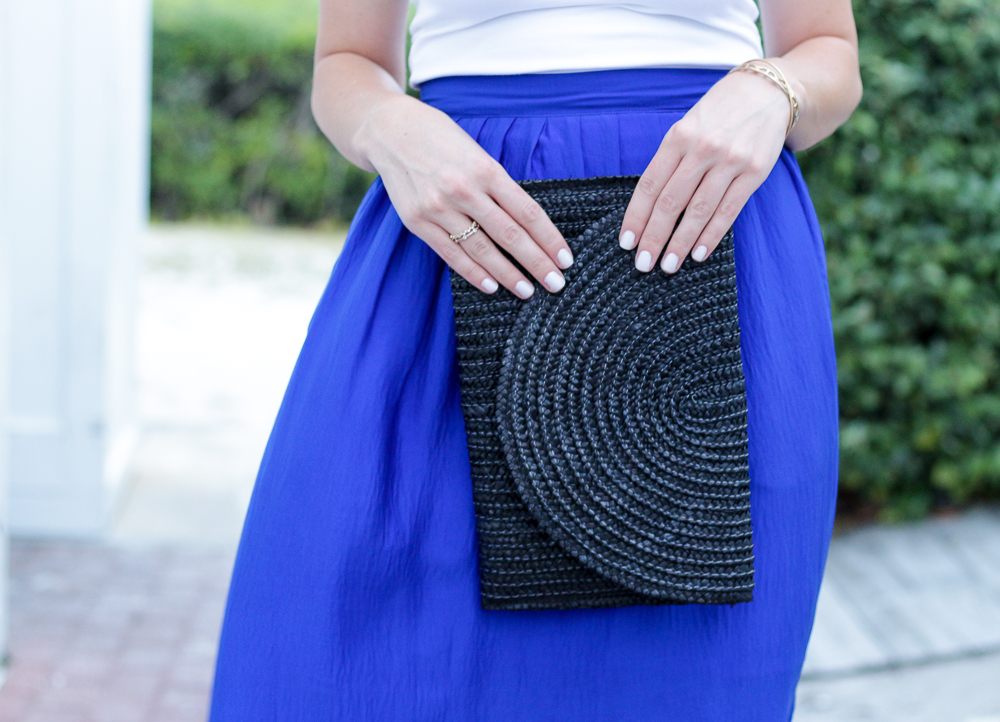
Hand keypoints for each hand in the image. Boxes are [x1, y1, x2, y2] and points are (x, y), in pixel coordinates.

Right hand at [360, 94, 573, 297]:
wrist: (390, 130)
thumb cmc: (442, 139)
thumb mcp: (477, 152)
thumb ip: (498, 185)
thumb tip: (528, 225)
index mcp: (486, 169)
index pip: (528, 213)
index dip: (550, 239)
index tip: (566, 259)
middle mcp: (463, 190)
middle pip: (510, 235)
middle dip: (537, 263)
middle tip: (557, 284)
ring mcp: (438, 208)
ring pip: (482, 250)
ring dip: (508, 275)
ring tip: (528, 291)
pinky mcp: (418, 222)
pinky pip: (452, 254)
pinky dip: (474, 273)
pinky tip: (492, 286)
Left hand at [619, 67, 790, 272]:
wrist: (767, 92)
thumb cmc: (718, 115)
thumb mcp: (687, 127)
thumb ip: (670, 162)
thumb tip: (649, 209)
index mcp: (678, 137)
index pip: (650, 185)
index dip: (636, 217)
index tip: (626, 243)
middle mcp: (702, 148)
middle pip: (671, 202)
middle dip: (654, 237)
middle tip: (642, 264)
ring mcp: (730, 160)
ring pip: (699, 211)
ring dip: (681, 243)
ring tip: (668, 266)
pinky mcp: (754, 172)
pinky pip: (728, 211)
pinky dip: (711, 235)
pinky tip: (698, 254)